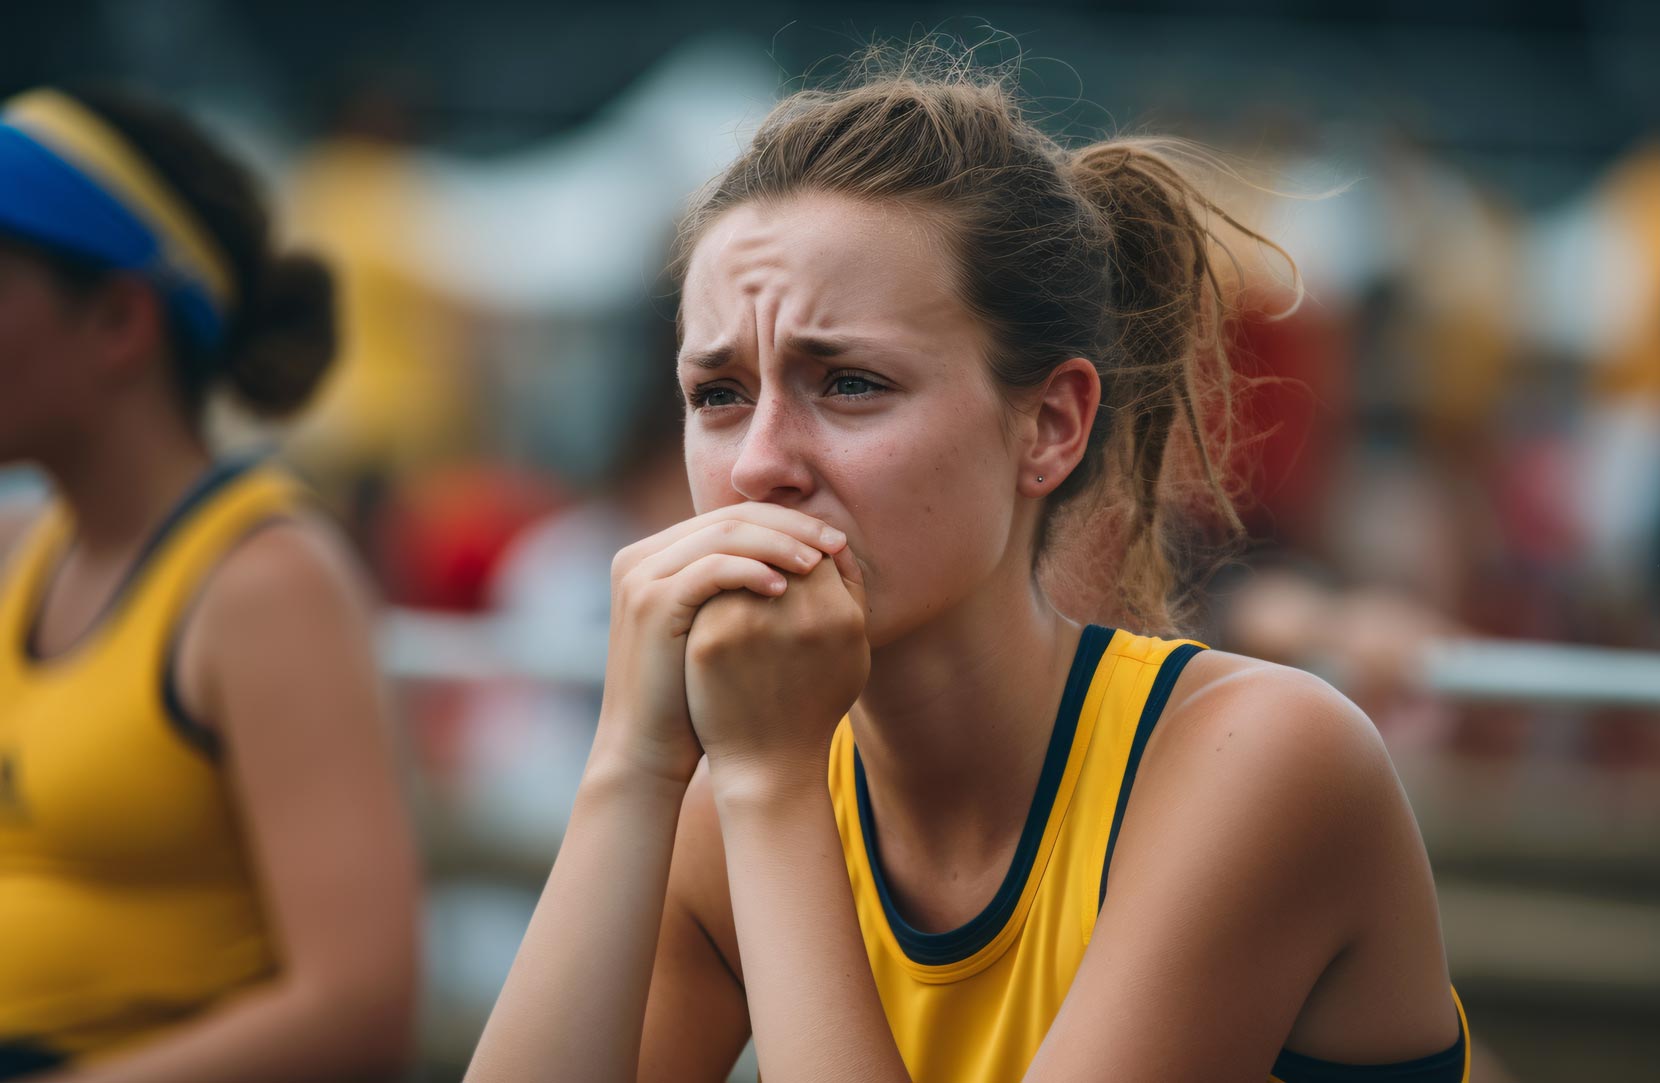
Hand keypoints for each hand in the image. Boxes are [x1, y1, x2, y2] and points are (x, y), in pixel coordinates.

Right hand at [595, 504, 848, 785]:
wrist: (646, 747)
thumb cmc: (693, 695)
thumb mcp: (718, 629)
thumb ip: (741, 589)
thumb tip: (809, 557)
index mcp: (660, 556)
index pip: (733, 518)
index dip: (789, 523)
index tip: (835, 542)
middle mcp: (643, 556)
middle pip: (730, 518)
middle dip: (791, 527)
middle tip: (836, 543)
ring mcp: (642, 576)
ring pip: (723, 536)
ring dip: (779, 545)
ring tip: (819, 564)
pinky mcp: (650, 602)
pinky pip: (711, 569)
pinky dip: (752, 572)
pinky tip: (786, 589)